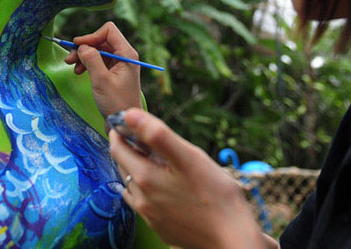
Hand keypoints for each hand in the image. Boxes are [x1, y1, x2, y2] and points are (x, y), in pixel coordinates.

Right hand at [63, 22, 142, 120]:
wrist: (123, 123)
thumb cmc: (116, 103)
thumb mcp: (101, 80)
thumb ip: (91, 59)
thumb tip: (82, 46)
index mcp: (127, 54)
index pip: (109, 31)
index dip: (92, 35)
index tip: (78, 46)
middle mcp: (124, 56)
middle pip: (101, 40)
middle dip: (85, 47)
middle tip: (69, 59)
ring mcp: (119, 64)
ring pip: (98, 50)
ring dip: (83, 56)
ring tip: (71, 66)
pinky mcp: (113, 72)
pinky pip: (98, 60)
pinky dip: (87, 64)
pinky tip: (79, 72)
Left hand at [110, 108, 276, 248]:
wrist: (233, 238)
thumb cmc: (216, 195)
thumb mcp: (189, 156)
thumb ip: (156, 134)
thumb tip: (130, 114)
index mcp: (145, 178)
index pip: (117, 149)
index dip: (119, 132)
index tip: (124, 122)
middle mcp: (142, 200)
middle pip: (124, 168)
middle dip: (129, 150)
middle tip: (142, 138)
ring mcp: (150, 217)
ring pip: (133, 188)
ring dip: (136, 172)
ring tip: (154, 162)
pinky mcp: (161, 229)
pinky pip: (145, 205)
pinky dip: (147, 191)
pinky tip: (165, 188)